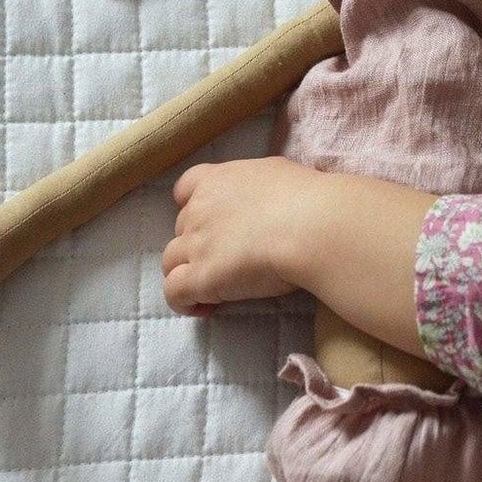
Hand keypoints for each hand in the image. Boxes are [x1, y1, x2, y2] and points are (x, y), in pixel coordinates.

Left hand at [161, 156, 312, 315]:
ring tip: (214, 288)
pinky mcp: (200, 277)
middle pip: (182, 229)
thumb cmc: (306, 198)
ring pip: (170, 261)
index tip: (211, 222)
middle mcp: (200, 209)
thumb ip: (258, 186)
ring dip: (187, 273)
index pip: (184, 188)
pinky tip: (204, 308)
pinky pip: (174, 293)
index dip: (192, 206)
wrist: (311, 226)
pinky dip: (184, 302)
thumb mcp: (277, 174)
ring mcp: (196, 243)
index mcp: (218, 180)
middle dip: (199, 244)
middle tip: (228, 261)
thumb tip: (267, 198)